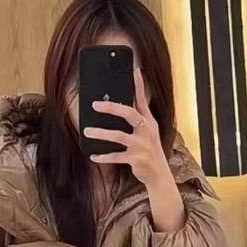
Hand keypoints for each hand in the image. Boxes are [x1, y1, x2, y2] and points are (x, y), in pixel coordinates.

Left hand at [84, 67, 171, 186]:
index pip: (143, 100)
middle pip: (129, 114)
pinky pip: (116, 156)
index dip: (139, 85)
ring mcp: (142, 145)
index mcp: (149, 122)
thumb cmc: (148, 151)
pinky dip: (103, 156)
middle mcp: (147, 131)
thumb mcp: (147, 133)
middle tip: (95, 104)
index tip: (134, 71)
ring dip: (101, 133)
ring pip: (118, 136)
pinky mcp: (136, 159)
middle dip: (112, 108)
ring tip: (87, 131)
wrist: (159, 175)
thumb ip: (136, 120)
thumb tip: (114, 107)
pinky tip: (93, 155)